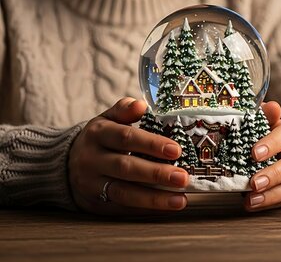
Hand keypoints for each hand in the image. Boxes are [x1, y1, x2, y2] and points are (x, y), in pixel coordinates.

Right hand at [68, 98, 189, 214]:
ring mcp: (92, 184)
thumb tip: (141, 105)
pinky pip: (121, 208)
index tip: (176, 150)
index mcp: (98, 134)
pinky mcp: (95, 203)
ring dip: (154, 198)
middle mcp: (92, 159)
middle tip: (182, 177)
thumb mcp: (107, 120)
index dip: (151, 144)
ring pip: (124, 193)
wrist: (64, 164)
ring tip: (179, 200)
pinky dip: (144, 209)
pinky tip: (165, 207)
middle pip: (126, 168)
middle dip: (156, 173)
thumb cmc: (100, 140)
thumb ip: (124, 110)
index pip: (126, 138)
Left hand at [245, 101, 280, 210]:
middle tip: (254, 182)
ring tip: (252, 199)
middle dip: (274, 174)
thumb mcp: (263, 122)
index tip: (254, 153)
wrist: (280, 151)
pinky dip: (269, 203)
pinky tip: (252, 204)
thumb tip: (271, 106)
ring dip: (272, 194)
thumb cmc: (266, 135)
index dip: (271, 145)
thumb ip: (264, 114)